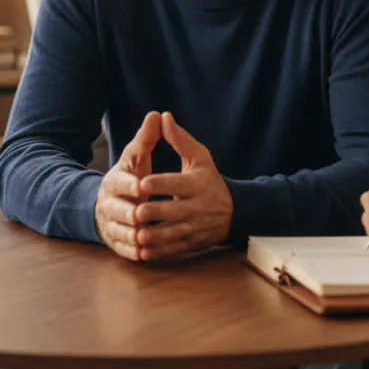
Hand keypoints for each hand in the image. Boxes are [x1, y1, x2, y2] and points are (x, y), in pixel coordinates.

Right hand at [95, 111, 159, 260]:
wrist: (113, 201)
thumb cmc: (131, 176)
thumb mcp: (137, 157)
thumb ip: (147, 139)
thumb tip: (156, 114)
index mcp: (114, 181)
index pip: (120, 182)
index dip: (130, 184)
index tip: (142, 186)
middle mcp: (108, 202)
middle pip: (115, 209)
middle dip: (127, 212)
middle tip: (141, 216)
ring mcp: (110, 223)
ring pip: (117, 230)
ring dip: (130, 234)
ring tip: (144, 237)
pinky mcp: (115, 240)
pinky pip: (121, 248)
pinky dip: (131, 251)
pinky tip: (144, 253)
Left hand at [135, 112, 232, 259]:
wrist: (234, 212)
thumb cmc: (209, 180)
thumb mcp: (199, 157)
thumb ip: (179, 139)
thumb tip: (162, 116)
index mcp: (196, 184)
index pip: (176, 184)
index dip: (159, 184)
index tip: (141, 184)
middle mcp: (197, 207)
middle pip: (172, 212)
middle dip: (153, 214)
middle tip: (134, 213)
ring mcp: (194, 227)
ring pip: (171, 235)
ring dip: (153, 237)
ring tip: (136, 234)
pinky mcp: (191, 243)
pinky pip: (173, 250)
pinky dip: (158, 252)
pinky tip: (143, 252)